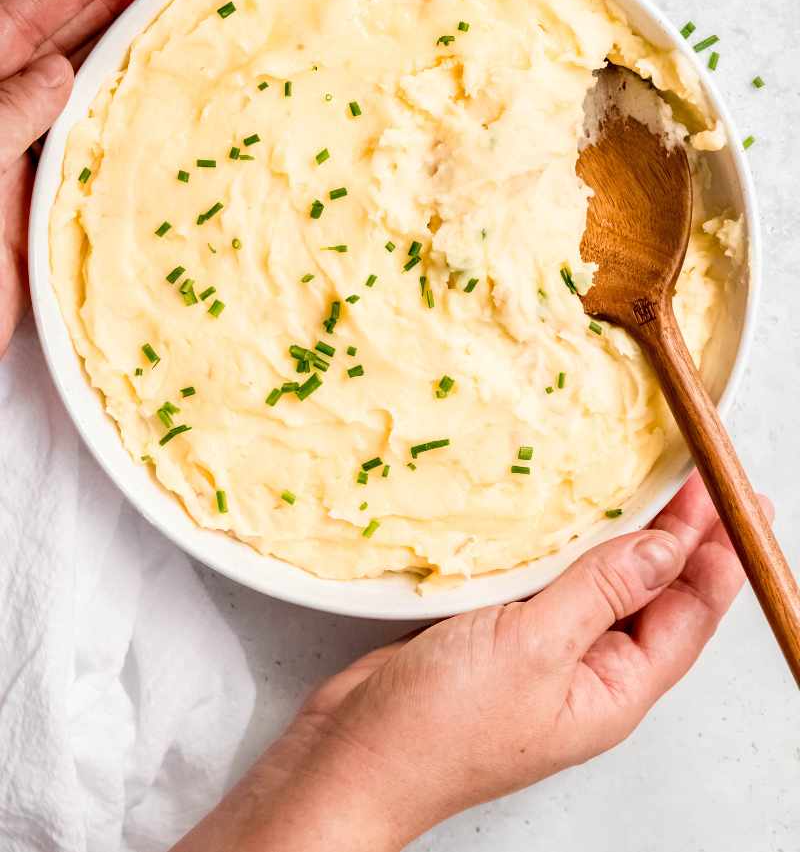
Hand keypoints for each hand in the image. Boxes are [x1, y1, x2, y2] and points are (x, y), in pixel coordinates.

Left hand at [0, 0, 159, 356]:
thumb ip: (4, 116)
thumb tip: (55, 72)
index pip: (10, 25)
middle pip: (39, 49)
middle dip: (93, 5)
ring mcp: (8, 170)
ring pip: (67, 99)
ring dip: (110, 58)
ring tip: (157, 18)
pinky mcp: (31, 217)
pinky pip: (81, 158)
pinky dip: (114, 128)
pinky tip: (145, 109)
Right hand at [174, 473, 769, 851]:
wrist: (351, 757)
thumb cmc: (441, 728)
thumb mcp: (535, 650)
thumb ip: (601, 592)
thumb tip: (665, 547)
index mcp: (613, 689)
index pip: (688, 612)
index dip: (716, 553)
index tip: (733, 495)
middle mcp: (586, 672)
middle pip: (652, 594)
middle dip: (680, 538)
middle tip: (698, 477)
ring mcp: (540, 654)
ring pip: (600, 584)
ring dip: (623, 536)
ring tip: (649, 486)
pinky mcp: (497, 635)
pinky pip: (549, 582)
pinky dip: (565, 545)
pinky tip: (567, 515)